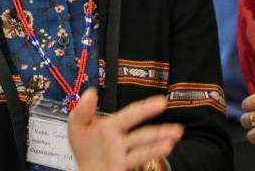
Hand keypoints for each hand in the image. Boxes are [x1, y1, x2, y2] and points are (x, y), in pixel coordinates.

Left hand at [68, 88, 182, 170]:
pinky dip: (149, 156)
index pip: (131, 114)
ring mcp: (123, 155)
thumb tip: (92, 92)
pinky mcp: (122, 167)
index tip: (162, 102)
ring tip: (170, 143)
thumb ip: (83, 110)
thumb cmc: (85, 148)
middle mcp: (121, 140)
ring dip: (157, 146)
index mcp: (112, 125)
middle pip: (143, 134)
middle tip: (177, 129)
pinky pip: (136, 161)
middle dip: (160, 131)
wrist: (85, 170)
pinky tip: (161, 151)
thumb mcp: (77, 125)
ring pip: (143, 149)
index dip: (146, 108)